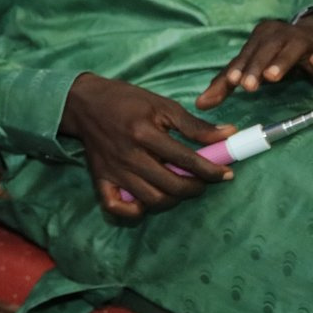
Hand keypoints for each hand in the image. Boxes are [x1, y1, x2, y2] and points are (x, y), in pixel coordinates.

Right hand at [60, 73, 235, 219]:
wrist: (84, 103)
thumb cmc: (126, 101)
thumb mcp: (162, 105)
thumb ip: (194, 125)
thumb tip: (229, 134)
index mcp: (144, 133)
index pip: (186, 160)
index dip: (211, 170)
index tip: (225, 173)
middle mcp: (129, 156)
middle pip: (171, 186)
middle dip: (195, 188)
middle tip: (202, 181)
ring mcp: (113, 171)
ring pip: (151, 200)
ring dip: (172, 198)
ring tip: (179, 187)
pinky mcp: (100, 179)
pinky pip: (116, 207)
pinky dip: (134, 211)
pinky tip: (146, 201)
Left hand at [197, 14, 312, 108]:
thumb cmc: (282, 55)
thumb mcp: (255, 68)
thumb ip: (228, 83)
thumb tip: (200, 104)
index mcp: (260, 38)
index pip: (246, 55)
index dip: (239, 68)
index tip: (232, 82)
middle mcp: (280, 34)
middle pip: (265, 50)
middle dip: (255, 67)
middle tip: (248, 86)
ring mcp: (305, 38)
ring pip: (292, 48)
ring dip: (281, 62)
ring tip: (272, 77)